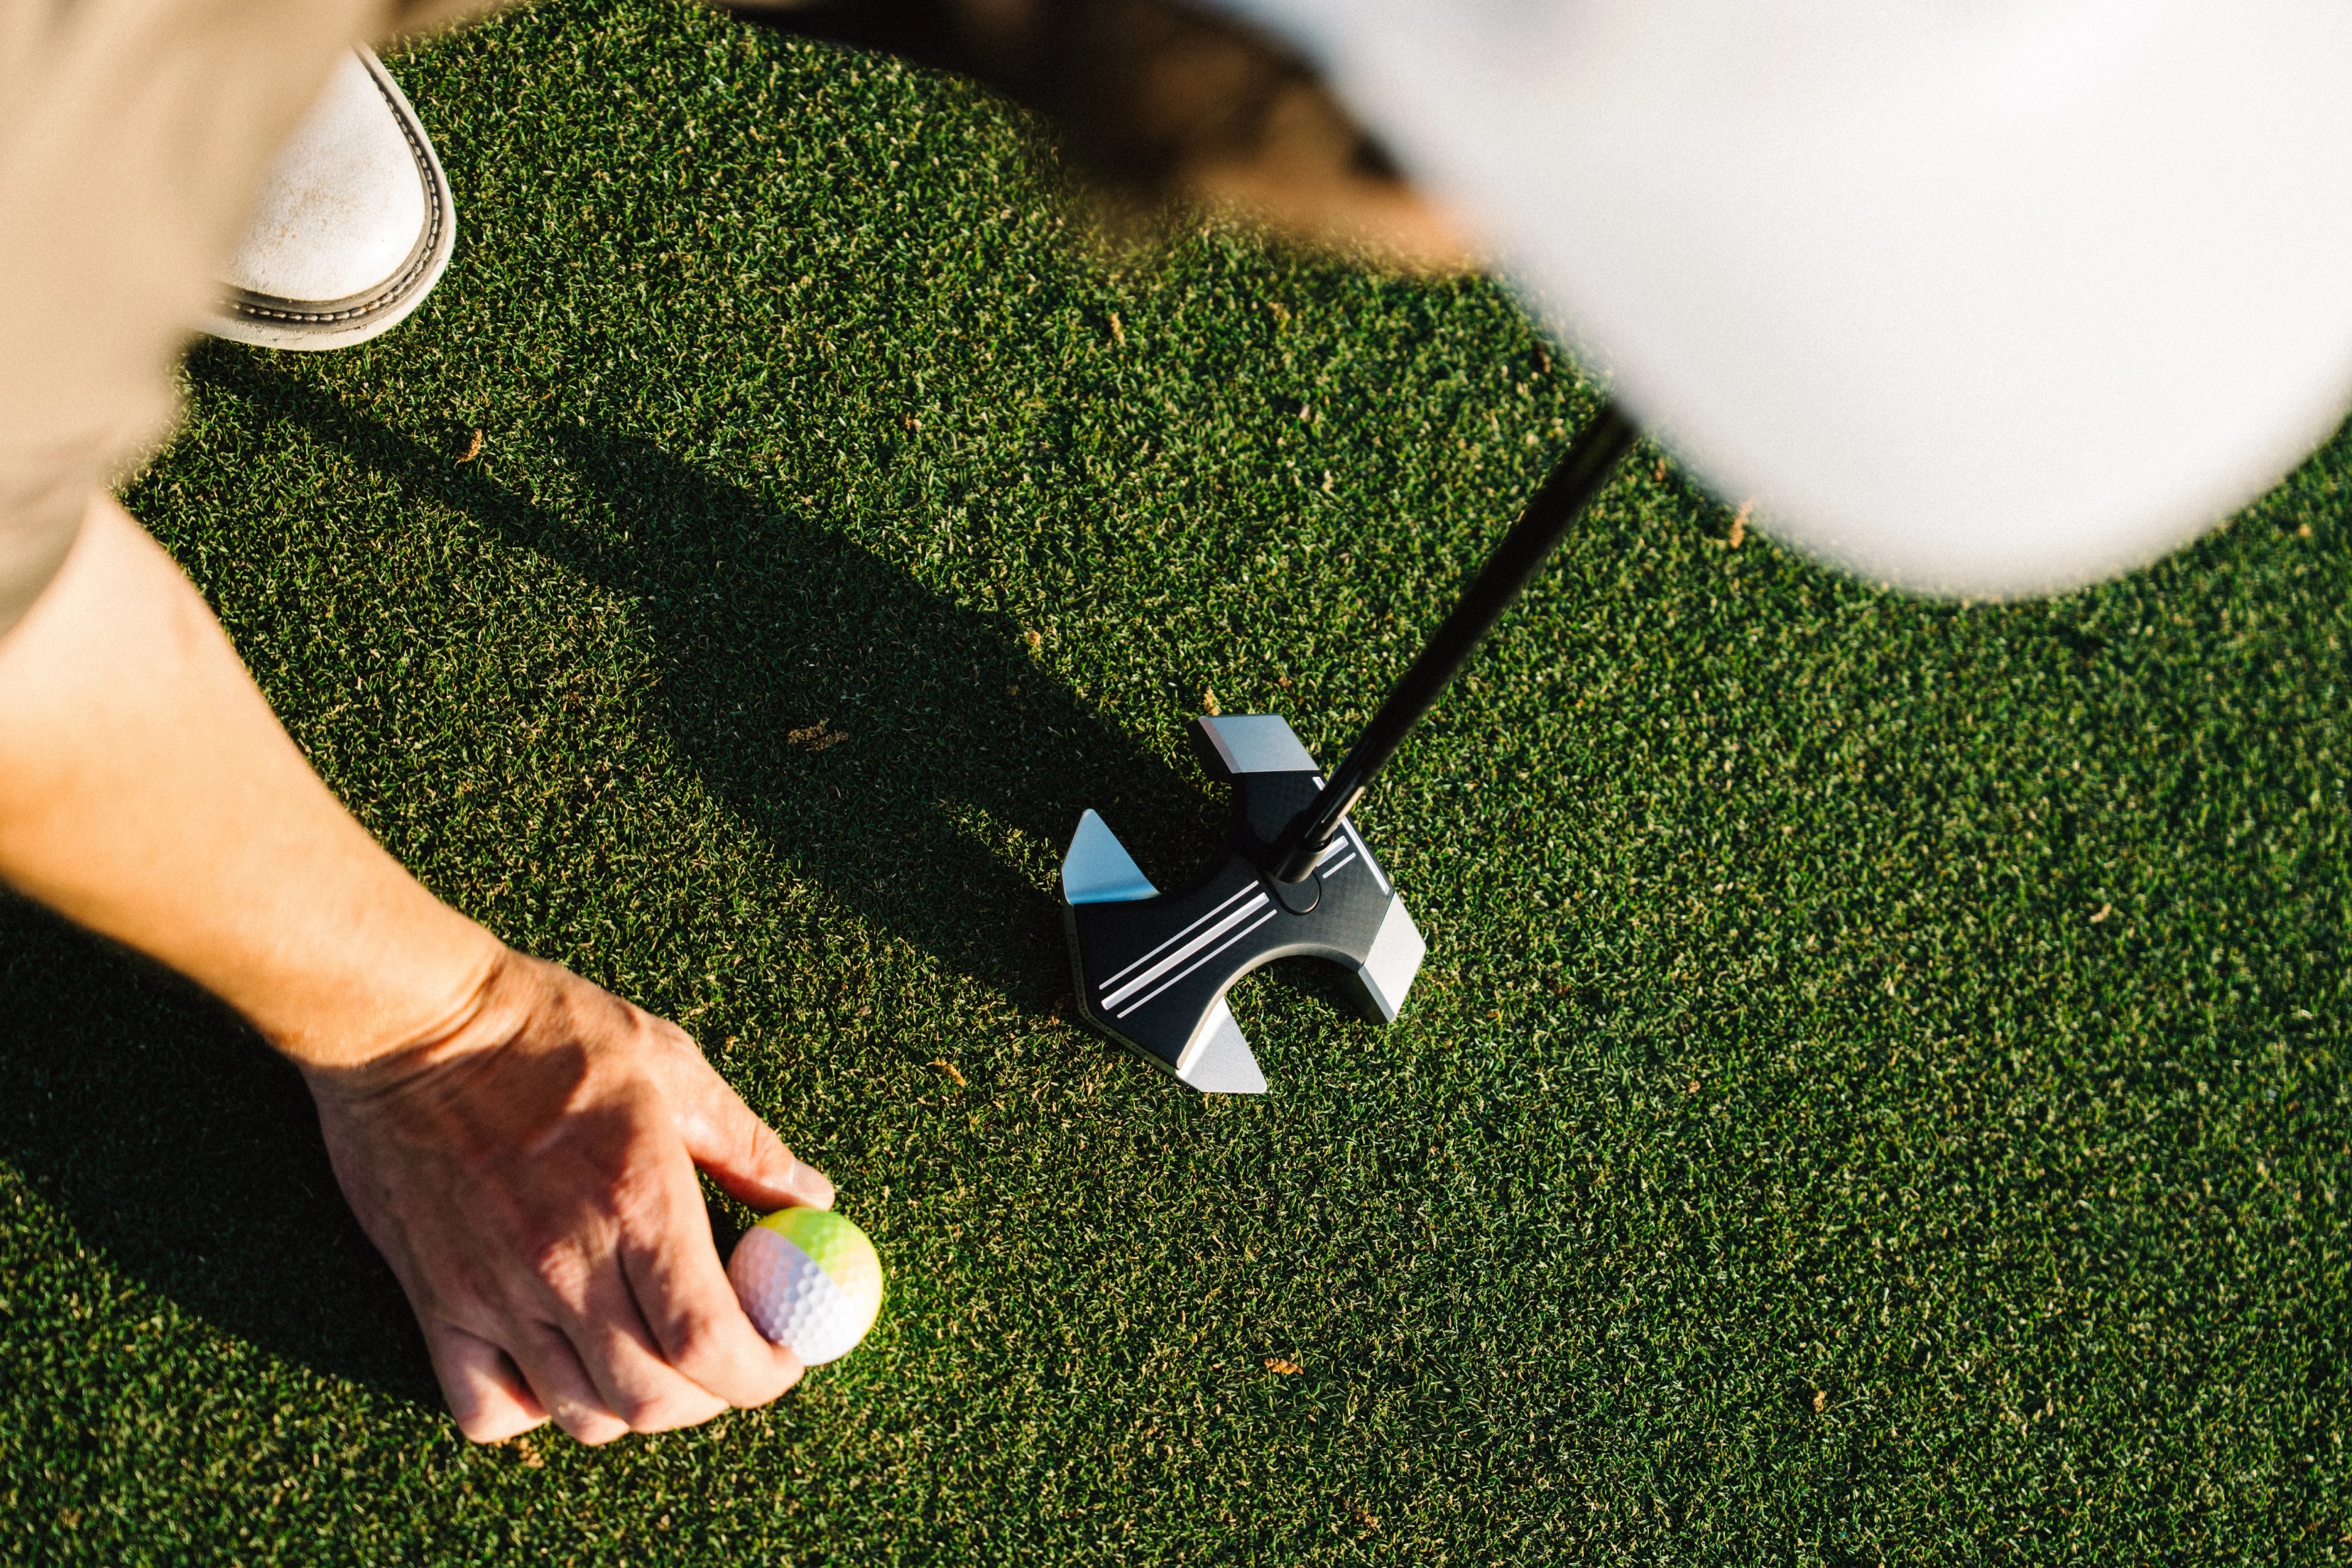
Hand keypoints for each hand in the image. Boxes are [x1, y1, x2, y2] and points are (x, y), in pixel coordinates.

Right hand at [301, 950, 833, 1443]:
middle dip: (713, 1396)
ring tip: (653, 1356)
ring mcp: (493, 1293)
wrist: (411, 1022)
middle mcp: (566, 1264)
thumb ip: (747, 1145)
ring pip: (581, 1415)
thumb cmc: (550, 1032)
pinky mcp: (435, 1303)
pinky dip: (536, 1410)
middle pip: (654, 1400)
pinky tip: (561, 1362)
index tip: (785, 1357)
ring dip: (635, 1406)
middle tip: (728, 1358)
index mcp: (637, 1203)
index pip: (710, 1344)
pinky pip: (487, 1411)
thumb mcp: (672, 1065)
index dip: (763, 1373)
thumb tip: (814, 1199)